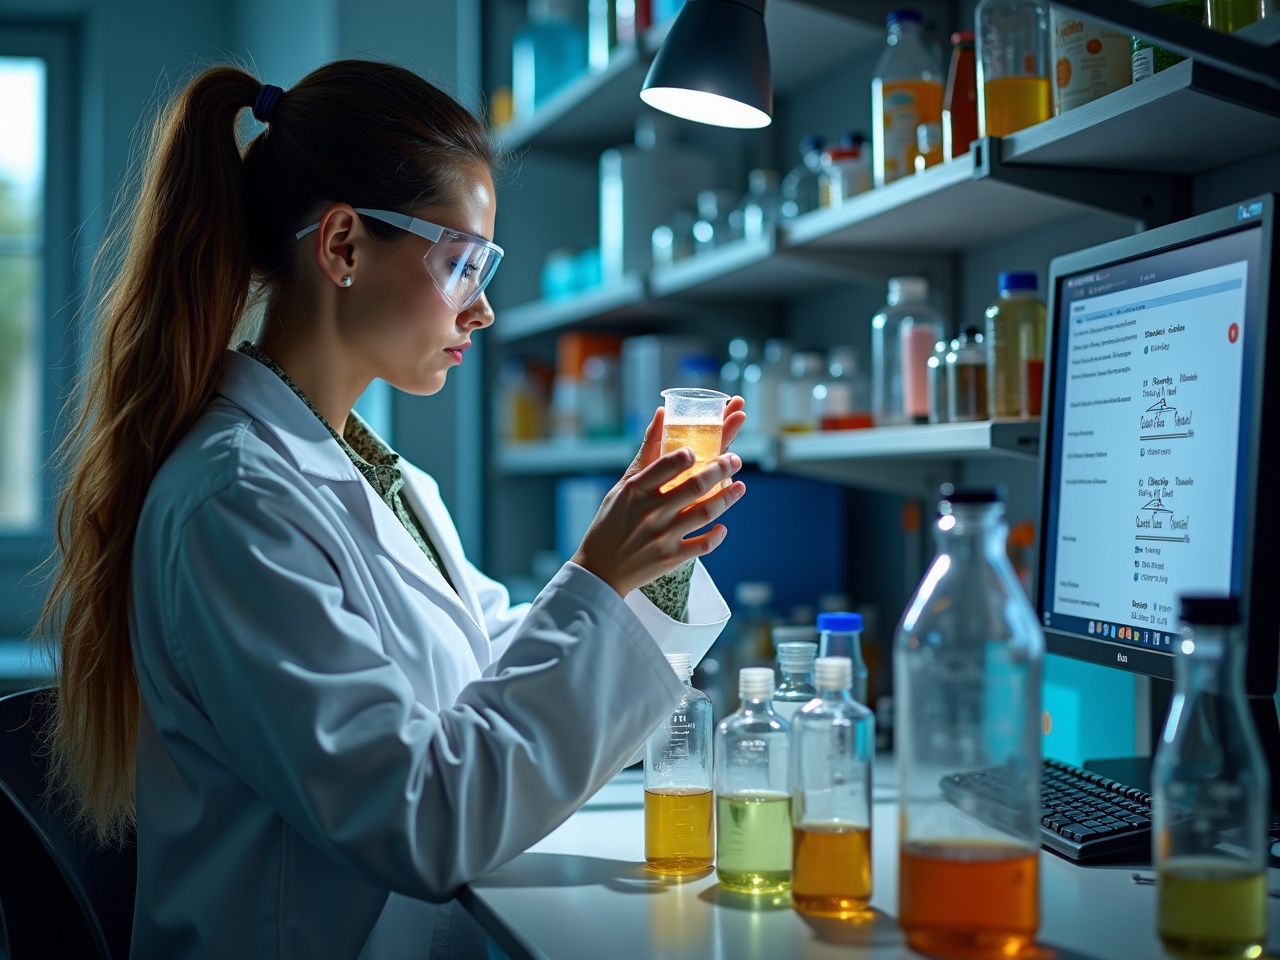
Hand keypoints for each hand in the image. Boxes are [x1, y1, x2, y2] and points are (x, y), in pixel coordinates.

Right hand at [571, 406, 746, 596]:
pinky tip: (724, 526)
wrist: (601, 569)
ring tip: (741, 486)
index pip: (663, 467)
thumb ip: (647, 452)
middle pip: (693, 486)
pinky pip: (702, 546)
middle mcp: (650, 512)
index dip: (684, 456)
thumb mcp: (623, 486)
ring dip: (727, 498)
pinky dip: (716, 536)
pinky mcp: (671, 558)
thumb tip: (663, 412)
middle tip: (735, 460)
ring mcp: (662, 536)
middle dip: (719, 470)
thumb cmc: (612, 521)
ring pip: (703, 513)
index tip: (700, 448)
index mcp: (635, 490)